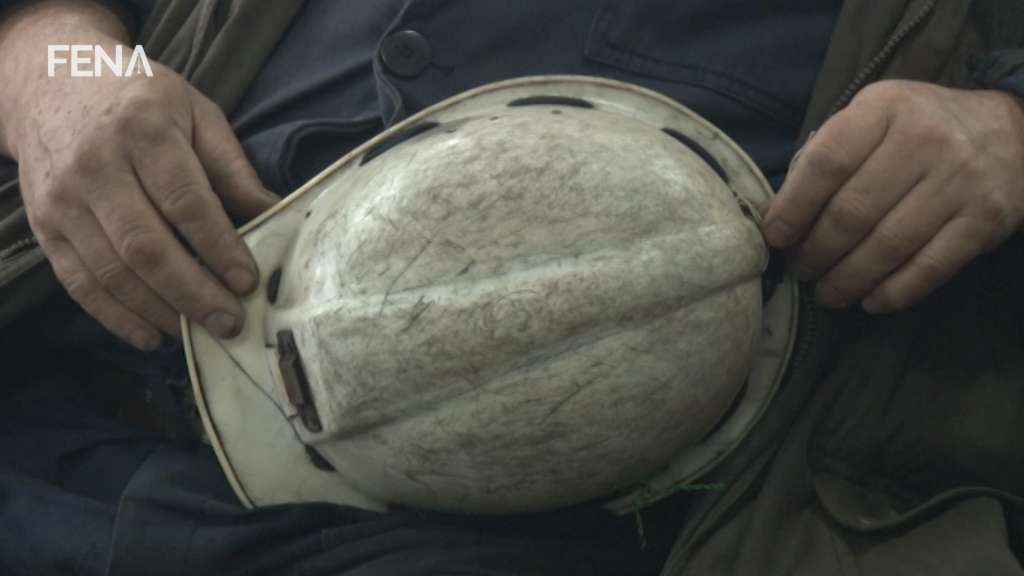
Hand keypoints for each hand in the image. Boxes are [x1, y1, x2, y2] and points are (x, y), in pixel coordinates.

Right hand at [1, 3, 275, 349]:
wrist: (51, 83)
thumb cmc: (140, 99)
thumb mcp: (196, 112)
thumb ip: (232, 167)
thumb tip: (275, 215)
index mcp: (143, 132)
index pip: (185, 202)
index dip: (219, 247)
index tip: (248, 281)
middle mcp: (97, 167)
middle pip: (146, 246)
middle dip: (193, 293)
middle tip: (230, 321)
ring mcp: (64, 201)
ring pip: (112, 272)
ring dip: (159, 311)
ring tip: (200, 333)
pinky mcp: (45, 227)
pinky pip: (79, 283)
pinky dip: (116, 317)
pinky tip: (152, 335)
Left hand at [763, 80, 1023, 312]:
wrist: (1015, 132)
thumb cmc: (920, 130)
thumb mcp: (875, 117)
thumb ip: (832, 152)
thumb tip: (784, 215)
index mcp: (885, 108)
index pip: (827, 162)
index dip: (793, 207)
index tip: (775, 237)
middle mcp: (925, 139)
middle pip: (853, 211)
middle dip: (817, 251)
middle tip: (801, 270)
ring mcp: (960, 180)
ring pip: (888, 245)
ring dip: (848, 279)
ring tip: (827, 293)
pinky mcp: (986, 219)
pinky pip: (931, 266)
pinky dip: (895, 292)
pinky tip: (870, 301)